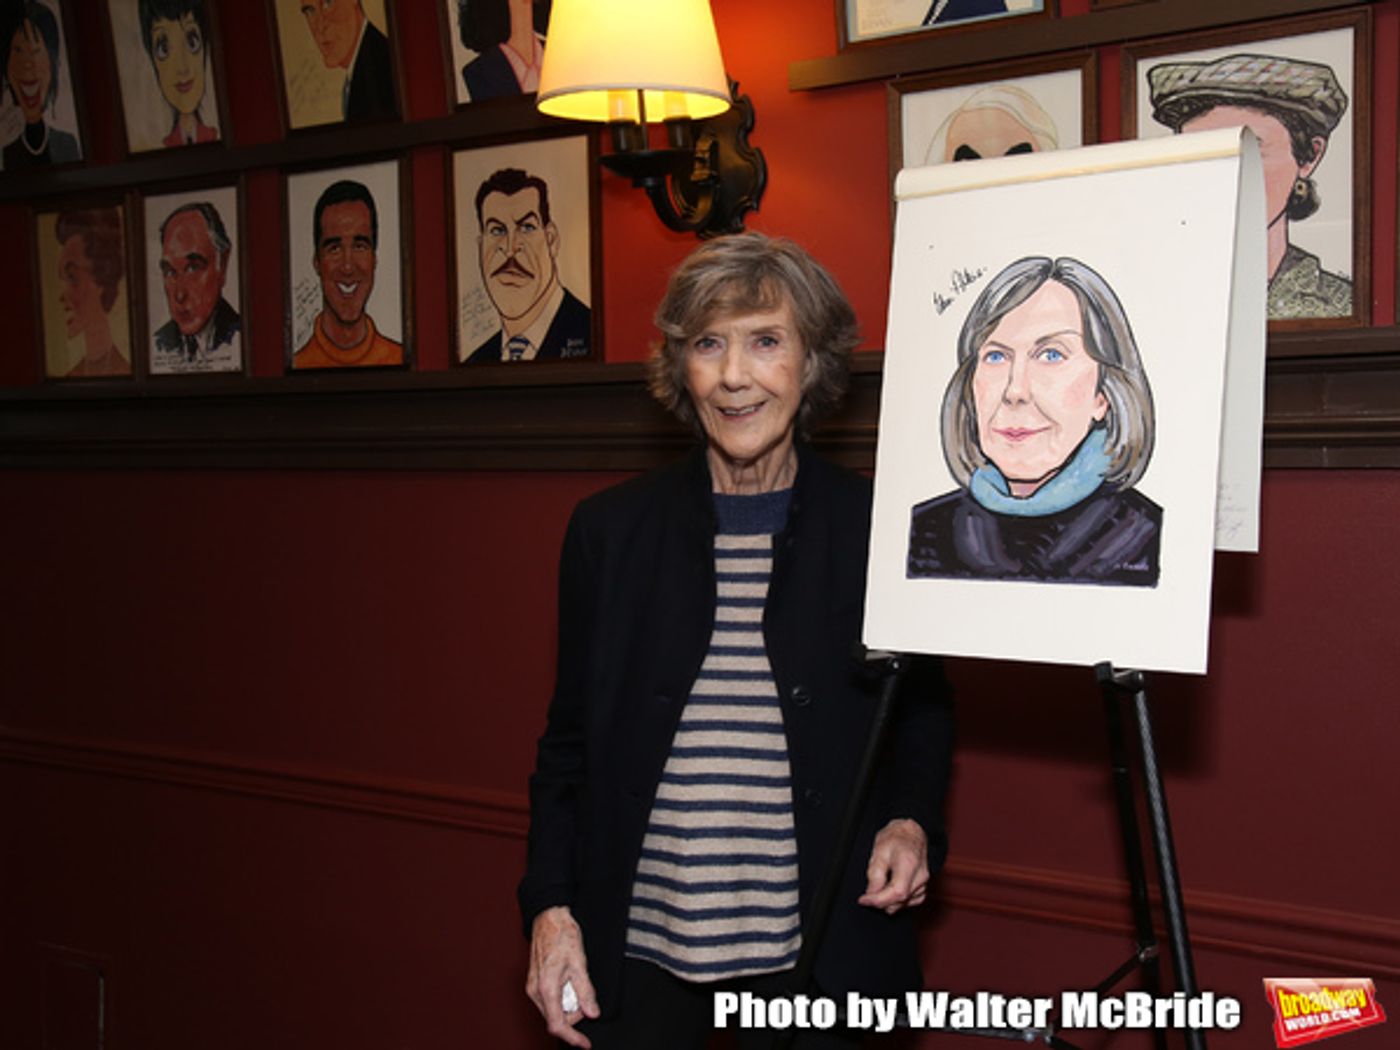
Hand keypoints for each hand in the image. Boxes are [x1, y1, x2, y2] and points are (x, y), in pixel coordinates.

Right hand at [526, 906, 599, 1047]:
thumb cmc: (562, 936)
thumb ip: (585, 991)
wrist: (549, 918)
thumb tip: (592, 1013)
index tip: (585, 1043)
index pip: (558, 1025)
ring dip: (568, 1005)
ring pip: (552, 1010)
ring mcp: (533, 987)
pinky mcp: (535, 982)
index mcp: (546, 988)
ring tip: (578, 982)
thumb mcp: (580, 964)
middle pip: (556, 1019)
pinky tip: (570, 982)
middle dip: (574, 1015)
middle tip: (587, 999)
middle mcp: (535, 991)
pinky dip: (562, 998)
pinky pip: (549, 1000)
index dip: (573, 1038)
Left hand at [857, 818, 929, 914]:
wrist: (911, 833)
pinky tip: (890, 891)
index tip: (863, 900)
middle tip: (867, 894)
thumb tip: (871, 894)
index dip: (878, 900)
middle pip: (900, 901)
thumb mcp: (879, 850)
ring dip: (889, 902)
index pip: (896, 892)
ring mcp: (924, 883)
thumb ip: (875, 874)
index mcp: (909, 864)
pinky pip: (910, 901)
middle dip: (881, 901)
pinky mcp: (923, 887)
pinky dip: (898, 901)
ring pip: (904, 904)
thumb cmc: (896, 838)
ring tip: (879, 887)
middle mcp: (920, 876)